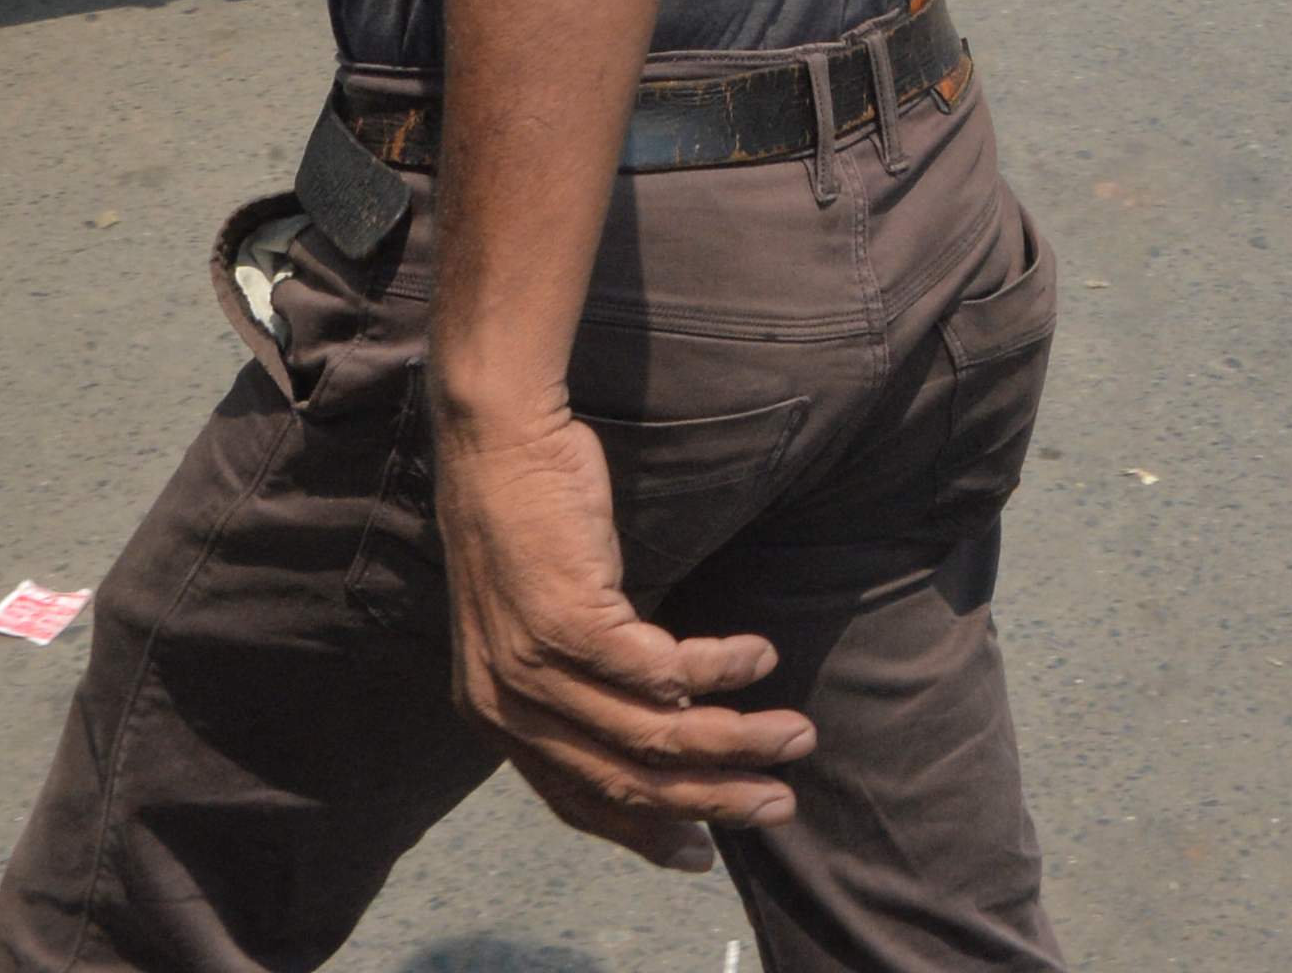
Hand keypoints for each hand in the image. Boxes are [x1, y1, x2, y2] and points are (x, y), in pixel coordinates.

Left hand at [435, 400, 811, 868]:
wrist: (500, 442)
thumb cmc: (531, 523)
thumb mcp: (543, 623)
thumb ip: (583, 684)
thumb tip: (666, 721)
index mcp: (496, 718)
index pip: (579, 802)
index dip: (648, 832)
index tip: (706, 849)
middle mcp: (507, 707)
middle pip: (627, 782)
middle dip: (713, 800)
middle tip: (779, 805)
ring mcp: (536, 668)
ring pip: (656, 734)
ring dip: (738, 740)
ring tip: (795, 735)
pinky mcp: (570, 623)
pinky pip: (667, 671)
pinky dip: (722, 669)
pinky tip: (760, 657)